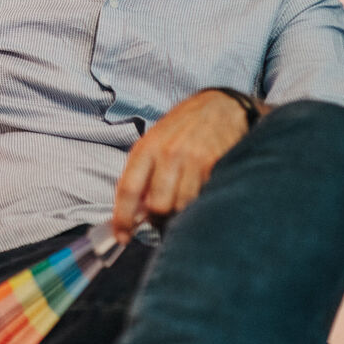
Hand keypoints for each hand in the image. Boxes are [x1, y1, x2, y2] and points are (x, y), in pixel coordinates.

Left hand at [112, 89, 252, 243]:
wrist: (221, 106)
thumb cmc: (183, 127)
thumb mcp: (155, 141)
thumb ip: (142, 173)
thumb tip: (134, 213)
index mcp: (146, 147)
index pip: (128, 190)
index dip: (123, 219)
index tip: (122, 237)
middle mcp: (167, 153)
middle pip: (157, 206)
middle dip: (158, 219)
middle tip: (162, 219)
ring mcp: (192, 159)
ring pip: (181, 207)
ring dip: (181, 214)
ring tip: (183, 203)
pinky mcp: (215, 164)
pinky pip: (203, 198)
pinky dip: (200, 203)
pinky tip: (201, 192)